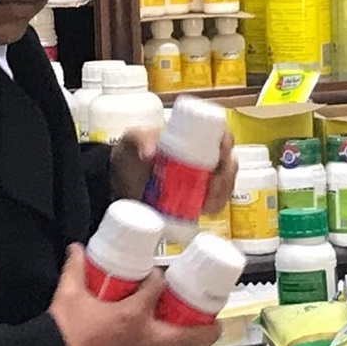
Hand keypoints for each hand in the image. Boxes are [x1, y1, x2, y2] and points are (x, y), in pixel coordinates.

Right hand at [48, 244, 220, 345]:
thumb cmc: (64, 330)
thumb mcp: (69, 293)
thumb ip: (76, 268)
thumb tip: (76, 248)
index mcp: (133, 315)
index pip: (157, 290)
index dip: (161, 279)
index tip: (161, 274)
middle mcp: (145, 340)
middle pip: (187, 336)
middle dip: (206, 330)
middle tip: (215, 323)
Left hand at [109, 129, 237, 214]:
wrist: (118, 183)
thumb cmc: (129, 154)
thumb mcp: (132, 140)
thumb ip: (140, 140)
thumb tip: (150, 154)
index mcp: (195, 135)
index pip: (221, 135)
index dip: (227, 144)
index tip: (221, 155)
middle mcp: (205, 156)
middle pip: (228, 162)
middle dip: (226, 175)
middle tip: (212, 185)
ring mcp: (203, 178)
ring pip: (226, 183)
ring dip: (223, 192)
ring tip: (208, 201)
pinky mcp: (198, 199)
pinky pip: (217, 202)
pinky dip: (216, 206)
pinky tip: (209, 210)